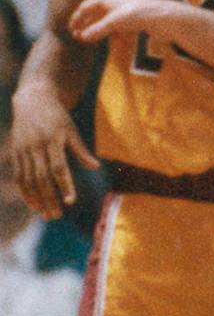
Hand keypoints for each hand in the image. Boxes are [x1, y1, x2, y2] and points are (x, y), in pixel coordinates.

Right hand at [9, 84, 97, 218]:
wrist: (32, 100)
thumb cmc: (57, 117)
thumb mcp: (71, 129)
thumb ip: (81, 150)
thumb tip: (96, 167)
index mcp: (53, 139)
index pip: (58, 167)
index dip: (64, 185)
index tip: (71, 201)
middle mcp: (36, 146)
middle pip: (41, 178)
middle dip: (49, 198)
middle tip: (57, 216)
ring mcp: (23, 150)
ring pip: (28, 180)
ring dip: (36, 199)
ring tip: (47, 215)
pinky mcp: (15, 153)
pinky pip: (19, 177)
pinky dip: (25, 193)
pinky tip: (34, 205)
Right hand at [68, 0, 170, 46]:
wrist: (162, 15)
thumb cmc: (137, 13)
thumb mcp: (114, 22)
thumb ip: (97, 29)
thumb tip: (82, 37)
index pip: (85, 6)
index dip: (76, 18)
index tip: (70, 29)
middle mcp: (113, 0)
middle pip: (94, 12)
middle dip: (84, 23)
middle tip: (76, 36)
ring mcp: (122, 8)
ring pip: (103, 18)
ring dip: (95, 28)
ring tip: (88, 38)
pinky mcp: (131, 16)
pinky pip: (114, 23)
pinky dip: (107, 30)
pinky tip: (106, 38)